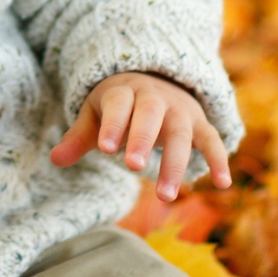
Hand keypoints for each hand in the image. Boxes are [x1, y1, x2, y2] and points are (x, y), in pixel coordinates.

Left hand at [49, 72, 231, 200]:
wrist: (156, 79)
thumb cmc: (119, 105)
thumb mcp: (96, 114)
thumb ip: (79, 137)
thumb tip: (54, 159)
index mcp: (124, 91)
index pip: (118, 104)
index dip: (113, 124)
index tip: (105, 149)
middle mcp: (155, 97)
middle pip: (150, 115)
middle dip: (142, 139)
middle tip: (132, 167)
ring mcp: (180, 110)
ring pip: (181, 133)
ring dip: (175, 163)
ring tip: (165, 197)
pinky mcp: (199, 124)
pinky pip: (212, 140)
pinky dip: (218, 160)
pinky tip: (223, 185)